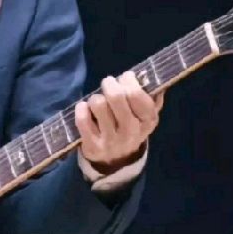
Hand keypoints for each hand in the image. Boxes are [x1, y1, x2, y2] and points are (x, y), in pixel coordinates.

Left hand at [75, 71, 163, 193]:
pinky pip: (82, 118)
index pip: (137, 95)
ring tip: (98, 102)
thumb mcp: (145, 115)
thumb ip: (151, 95)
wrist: (116, 159)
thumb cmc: (130, 126)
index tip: (125, 78)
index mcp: (148, 120)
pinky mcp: (92, 145)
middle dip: (109, 84)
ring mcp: (111, 140)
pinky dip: (81, 108)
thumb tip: (146, 74)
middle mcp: (131, 131)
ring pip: (98, 104)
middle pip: (116, 96)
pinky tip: (86, 110)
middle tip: (108, 83)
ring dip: (95, 97)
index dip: (128, 81)